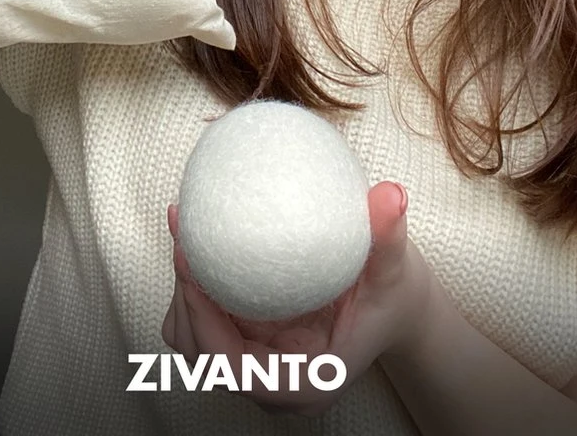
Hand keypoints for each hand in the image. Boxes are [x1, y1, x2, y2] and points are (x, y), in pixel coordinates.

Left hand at [161, 181, 432, 418]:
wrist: (392, 307)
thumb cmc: (390, 296)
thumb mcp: (394, 268)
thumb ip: (390, 237)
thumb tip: (391, 195)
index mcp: (307, 380)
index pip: (238, 371)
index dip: (205, 326)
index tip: (193, 270)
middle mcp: (274, 380)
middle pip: (204, 356)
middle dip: (186, 300)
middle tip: (185, 237)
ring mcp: (256, 360)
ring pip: (194, 341)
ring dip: (183, 292)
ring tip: (185, 231)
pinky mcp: (245, 337)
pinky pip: (201, 319)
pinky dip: (192, 285)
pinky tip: (196, 238)